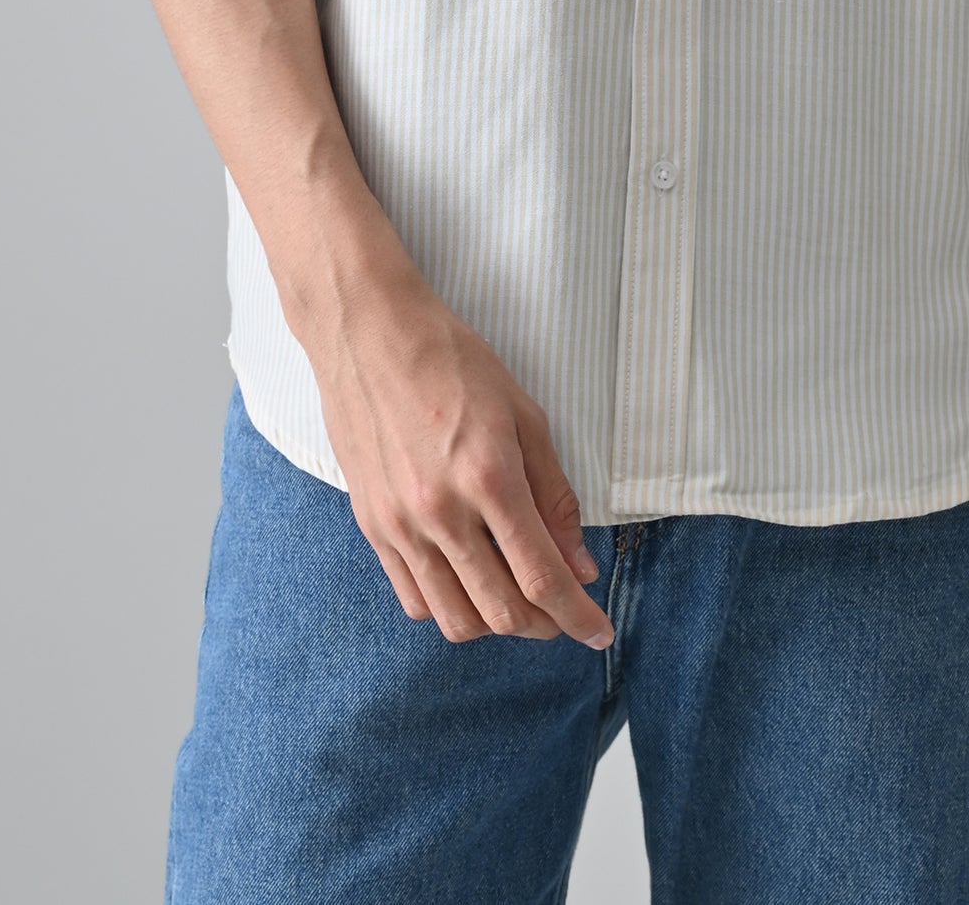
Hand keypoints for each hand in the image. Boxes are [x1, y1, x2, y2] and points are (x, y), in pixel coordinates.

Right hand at [302, 260, 614, 651]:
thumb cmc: (452, 361)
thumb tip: (578, 563)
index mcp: (489, 478)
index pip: (541, 576)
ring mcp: (400, 525)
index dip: (577, 615)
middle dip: (544, 625)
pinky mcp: (372, 527)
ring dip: (496, 624)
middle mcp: (442, 512)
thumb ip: (554, 494)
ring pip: (455, 618)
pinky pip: (414, 598)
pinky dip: (449, 607)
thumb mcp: (523, 414)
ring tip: (517, 599)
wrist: (370, 334)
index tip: (599, 633)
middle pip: (502, 610)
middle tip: (563, 614)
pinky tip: (470, 584)